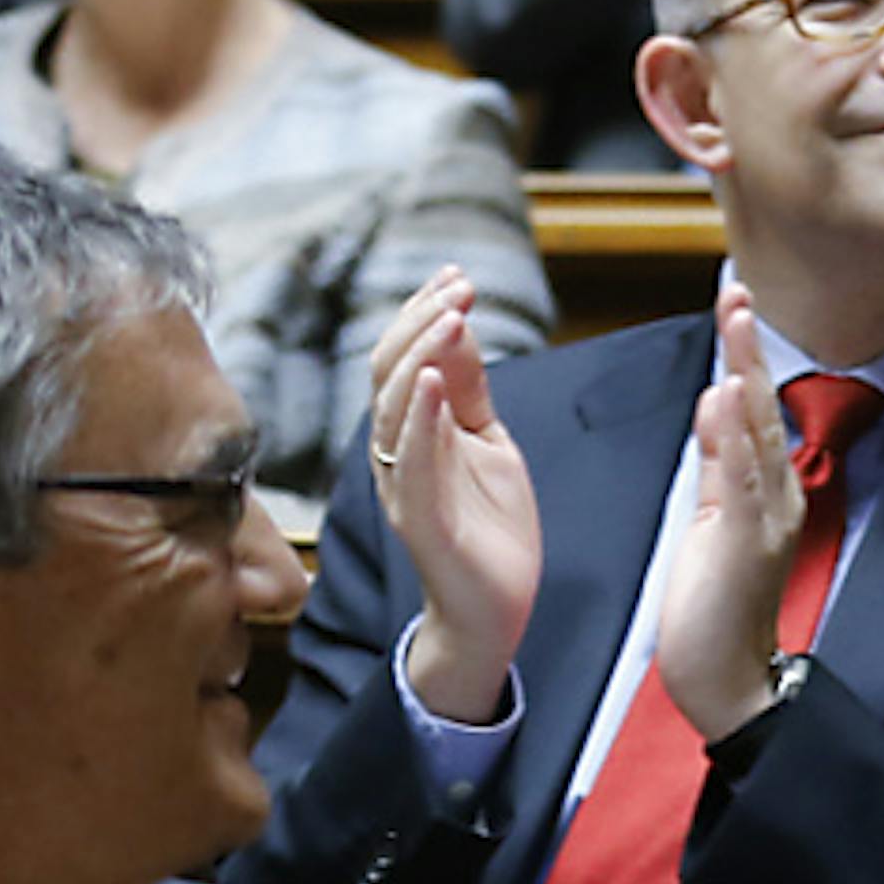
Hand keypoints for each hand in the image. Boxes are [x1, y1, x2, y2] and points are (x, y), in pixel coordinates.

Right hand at [372, 272, 541, 727]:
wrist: (494, 608)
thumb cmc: (489, 524)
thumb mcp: (488, 441)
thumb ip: (470, 390)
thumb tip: (459, 325)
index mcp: (412, 433)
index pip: (403, 359)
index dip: (423, 314)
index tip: (456, 275)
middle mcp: (396, 455)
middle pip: (389, 374)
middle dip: (422, 323)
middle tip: (460, 287)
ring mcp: (404, 487)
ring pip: (393, 411)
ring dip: (421, 356)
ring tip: (451, 317)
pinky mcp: (421, 520)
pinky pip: (411, 463)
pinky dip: (418, 418)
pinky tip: (430, 381)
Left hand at [652, 284, 803, 745]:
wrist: (729, 682)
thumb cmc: (717, 610)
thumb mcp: (716, 524)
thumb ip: (721, 465)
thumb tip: (717, 402)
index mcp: (769, 491)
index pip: (755, 410)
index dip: (746, 355)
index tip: (736, 305)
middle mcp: (778, 496)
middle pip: (763, 407)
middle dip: (749, 347)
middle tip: (739, 291)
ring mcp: (767, 519)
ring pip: (757, 432)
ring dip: (746, 373)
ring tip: (737, 322)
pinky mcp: (744, 544)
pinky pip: (741, 479)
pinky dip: (734, 435)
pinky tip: (726, 397)